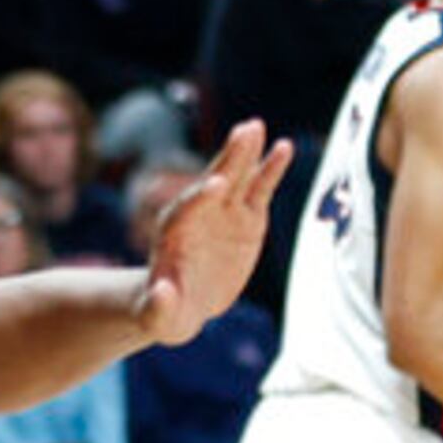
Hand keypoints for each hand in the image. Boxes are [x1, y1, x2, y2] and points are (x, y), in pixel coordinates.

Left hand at [135, 119, 294, 345]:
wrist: (182, 304)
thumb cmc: (165, 311)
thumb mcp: (158, 315)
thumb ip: (158, 305)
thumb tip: (162, 292)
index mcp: (173, 234)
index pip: (186, 210)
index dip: (200, 198)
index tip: (216, 183)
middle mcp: (198, 215)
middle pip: (214, 181)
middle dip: (228, 159)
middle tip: (244, 132)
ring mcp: (224, 214)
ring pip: (237, 178)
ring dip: (247, 153)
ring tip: (259, 127)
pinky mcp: (246, 219)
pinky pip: (259, 190)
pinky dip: (271, 170)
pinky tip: (284, 147)